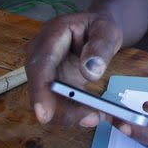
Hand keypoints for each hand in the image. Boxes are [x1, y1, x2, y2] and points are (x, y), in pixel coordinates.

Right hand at [25, 12, 122, 127]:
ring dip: (69, 114)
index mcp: (52, 34)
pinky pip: (57, 103)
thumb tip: (90, 72)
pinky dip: (73, 112)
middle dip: (61, 110)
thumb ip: (101, 48)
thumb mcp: (107, 31)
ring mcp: (44, 70)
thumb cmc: (101, 28)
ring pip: (47, 100)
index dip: (40, 91)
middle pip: (40, 88)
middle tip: (91, 119)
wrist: (97, 32)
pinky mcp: (51, 84)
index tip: (44, 115)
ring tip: (97, 116)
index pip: (40, 64)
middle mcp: (40, 53)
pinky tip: (91, 114)